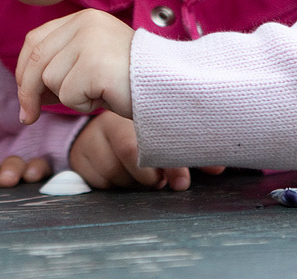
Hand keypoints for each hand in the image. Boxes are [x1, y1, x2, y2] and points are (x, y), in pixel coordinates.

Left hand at [17, 9, 133, 123]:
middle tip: (28, 117)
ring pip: (50, 79)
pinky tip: (106, 97)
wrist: (174, 86)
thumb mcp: (90, 64)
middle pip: (35, 60)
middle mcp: (84, 24)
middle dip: (27, 93)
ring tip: (99, 93)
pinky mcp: (94, 64)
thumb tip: (26, 95)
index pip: (35, 41)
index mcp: (82, 19)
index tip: (24, 94)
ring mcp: (90, 42)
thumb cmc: (132, 80)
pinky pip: (67, 95)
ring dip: (68, 98)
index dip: (23, 70)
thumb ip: (61, 66)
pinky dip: (82, 105)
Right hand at [69, 111, 221, 190]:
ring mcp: (89, 141)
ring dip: (133, 182)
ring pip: (115, 173)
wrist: (101, 131)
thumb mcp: (164, 137)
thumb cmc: (141, 134)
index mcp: (132, 112)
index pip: (147, 139)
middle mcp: (106, 123)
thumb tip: (218, 167)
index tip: (181, 182)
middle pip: (130, 156)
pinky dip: (115, 184)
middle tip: (161, 182)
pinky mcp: (78, 158)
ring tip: (141, 176)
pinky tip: (121, 175)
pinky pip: (99, 181)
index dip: (168, 165)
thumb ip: (188, 150)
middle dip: (151, 177)